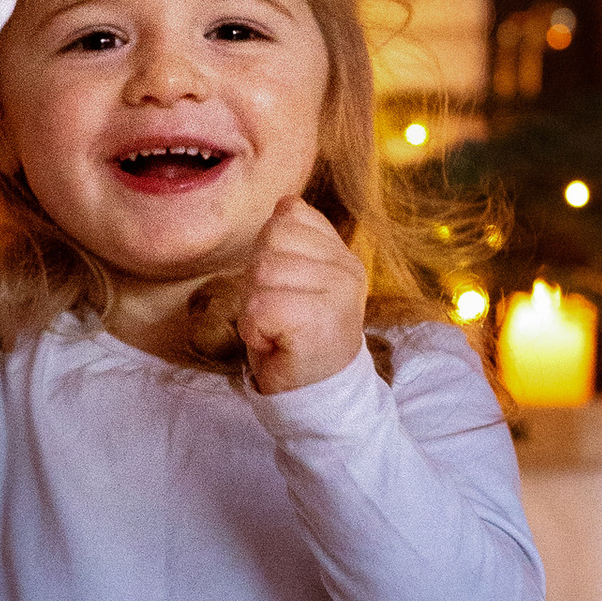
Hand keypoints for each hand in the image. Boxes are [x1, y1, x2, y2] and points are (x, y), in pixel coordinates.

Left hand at [237, 195, 369, 394]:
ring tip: (277, 329)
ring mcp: (337, 293)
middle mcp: (347, 269)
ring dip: (255, 307)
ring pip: (261, 273)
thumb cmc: (297, 338)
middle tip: (277, 314)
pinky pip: (258, 308)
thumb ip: (293, 242)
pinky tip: (275, 343)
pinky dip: (254, 330)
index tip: (285, 289)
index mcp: (342, 255)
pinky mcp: (318, 319)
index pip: (290, 214)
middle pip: (270, 239)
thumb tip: (283, 203)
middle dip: (257, 279)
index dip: (270, 251)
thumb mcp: (298, 281)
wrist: (317, 397)